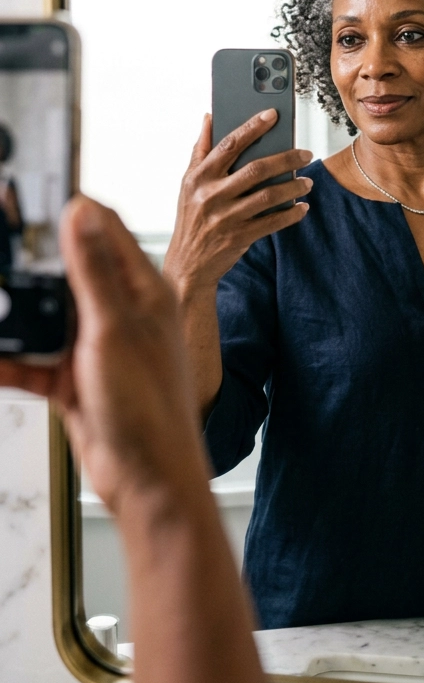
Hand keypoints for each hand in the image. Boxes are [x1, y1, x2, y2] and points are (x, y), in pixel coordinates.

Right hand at [0, 197, 208, 514]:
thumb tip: (80, 212)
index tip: (26, 201)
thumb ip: (93, 271)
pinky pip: (33, 358)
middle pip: (67, 269)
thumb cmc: (150, 409)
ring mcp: (96, 344)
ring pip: (45, 313)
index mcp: (144, 289)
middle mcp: (121, 311)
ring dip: (16, 311)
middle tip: (0, 255)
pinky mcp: (75, 377)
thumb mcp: (113, 329)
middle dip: (30, 262)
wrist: (148, 481)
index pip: (105, 229)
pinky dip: (10, 356)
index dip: (67, 211)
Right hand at [164, 111, 312, 299]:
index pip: (229, 145)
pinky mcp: (239, 237)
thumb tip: (209, 117)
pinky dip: (290, 214)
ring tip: (308, 181)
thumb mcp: (188, 183)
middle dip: (286, 158)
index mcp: (199, 177)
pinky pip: (272, 222)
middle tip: (306, 153)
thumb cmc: (191, 218)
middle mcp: (211, 195)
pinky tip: (302, 207)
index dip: (252, 127)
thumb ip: (200, 150)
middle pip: (256, 169)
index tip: (273, 115)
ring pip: (268, 196)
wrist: (187, 265)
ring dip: (293, 186)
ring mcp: (226, 218)